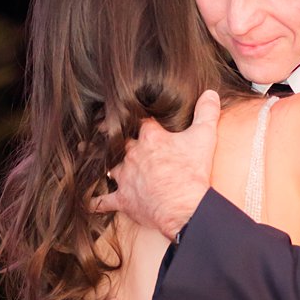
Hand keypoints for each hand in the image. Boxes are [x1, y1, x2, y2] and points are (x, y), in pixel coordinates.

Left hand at [94, 90, 220, 238]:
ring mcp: (125, 177)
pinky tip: (89, 201)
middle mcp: (133, 154)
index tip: (137, 116)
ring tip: (101, 161)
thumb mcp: (204, 138)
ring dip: (107, 164)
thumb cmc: (192, 173)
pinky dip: (96, 201)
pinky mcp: (123, 199)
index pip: (141, 121)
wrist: (183, 207)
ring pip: (109, 167)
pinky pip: (104, 201)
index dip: (140, 119)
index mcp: (150, 138)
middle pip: (119, 141)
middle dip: (116, 138)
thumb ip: (207, 113)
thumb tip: (210, 93)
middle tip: (111, 134)